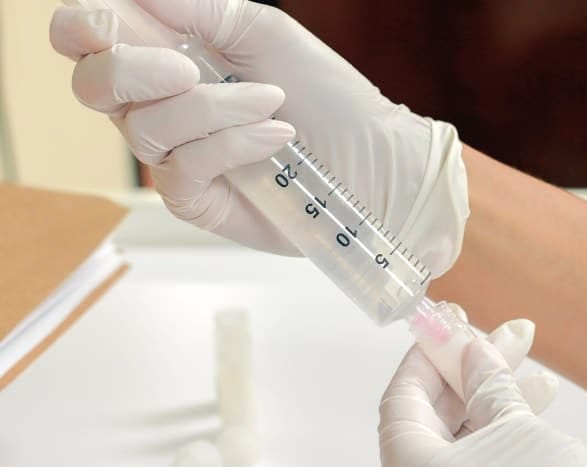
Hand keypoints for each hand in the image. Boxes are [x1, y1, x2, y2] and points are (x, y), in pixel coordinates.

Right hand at [49, 0, 467, 274]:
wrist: (376, 161)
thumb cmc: (327, 94)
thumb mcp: (261, 32)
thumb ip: (193, 9)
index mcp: (166, 58)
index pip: (88, 40)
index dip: (85, 27)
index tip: (115, 21)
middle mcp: (160, 108)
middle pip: (91, 87)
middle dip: (134, 69)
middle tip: (190, 66)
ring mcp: (175, 159)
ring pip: (144, 128)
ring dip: (212, 108)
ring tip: (273, 103)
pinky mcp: (196, 202)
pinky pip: (183, 168)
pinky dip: (232, 144)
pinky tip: (277, 138)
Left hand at [378, 335, 586, 466]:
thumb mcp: (520, 432)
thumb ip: (489, 385)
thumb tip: (474, 353)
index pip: (403, 397)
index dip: (432, 355)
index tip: (454, 325)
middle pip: (428, 427)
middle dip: (470, 378)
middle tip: (504, 342)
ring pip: (451, 460)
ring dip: (488, 415)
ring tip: (532, 382)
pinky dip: (490, 457)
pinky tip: (525, 428)